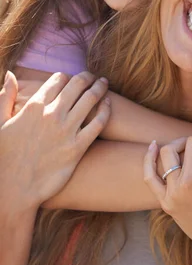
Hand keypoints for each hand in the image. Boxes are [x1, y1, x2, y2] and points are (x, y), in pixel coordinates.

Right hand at [0, 70, 110, 215]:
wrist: (14, 189)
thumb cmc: (3, 157)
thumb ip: (6, 97)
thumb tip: (11, 74)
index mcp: (34, 106)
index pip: (57, 80)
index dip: (66, 77)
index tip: (71, 78)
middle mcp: (52, 115)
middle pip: (77, 85)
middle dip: (87, 77)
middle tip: (93, 76)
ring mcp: (67, 131)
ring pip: (90, 99)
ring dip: (99, 87)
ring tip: (104, 83)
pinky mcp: (78, 148)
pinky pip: (98, 123)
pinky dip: (106, 110)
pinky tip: (108, 104)